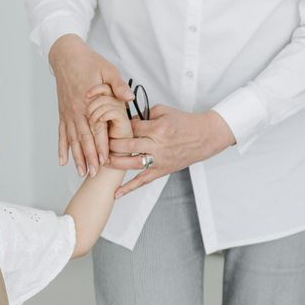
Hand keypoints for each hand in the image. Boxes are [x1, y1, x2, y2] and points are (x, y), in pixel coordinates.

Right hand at [49, 35, 128, 176]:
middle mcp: (76, 110)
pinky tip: (62, 161)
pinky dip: (61, 147)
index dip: (100, 146)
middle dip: (89, 157)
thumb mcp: (108, 70)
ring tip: (81, 172)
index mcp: (89, 102)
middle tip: (94, 174)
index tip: (105, 160)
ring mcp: (68, 113)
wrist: (66, 55)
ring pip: (72, 139)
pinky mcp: (62, 112)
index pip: (95, 129)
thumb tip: (129, 98)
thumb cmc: (89, 62)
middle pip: (83, 138)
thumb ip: (118, 86)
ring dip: (76, 157)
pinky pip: (61, 133)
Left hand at [107, 106, 234, 197]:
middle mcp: (157, 145)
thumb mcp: (164, 111)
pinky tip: (116, 193)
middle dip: (110, 144)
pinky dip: (129, 188)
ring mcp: (160, 160)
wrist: (205, 136)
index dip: (116, 126)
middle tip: (99, 143)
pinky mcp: (162, 170)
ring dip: (115, 163)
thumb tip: (126, 120)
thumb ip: (144, 114)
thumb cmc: (185, 122)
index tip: (107, 126)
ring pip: (131, 164)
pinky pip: (143, 181)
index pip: (130, 127)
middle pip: (126, 145)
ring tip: (102, 162)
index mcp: (157, 128)